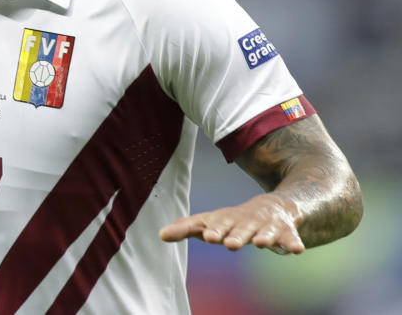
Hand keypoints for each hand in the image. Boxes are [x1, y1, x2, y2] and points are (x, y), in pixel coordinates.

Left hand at [159, 194, 304, 254]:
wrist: (274, 207)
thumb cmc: (234, 220)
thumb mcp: (212, 221)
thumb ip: (188, 228)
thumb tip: (160, 235)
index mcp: (226, 220)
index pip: (216, 224)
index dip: (212, 229)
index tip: (206, 236)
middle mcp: (245, 221)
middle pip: (239, 229)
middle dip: (235, 235)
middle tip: (228, 243)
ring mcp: (266, 225)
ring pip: (264, 232)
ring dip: (262, 237)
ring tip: (259, 243)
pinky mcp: (286, 231)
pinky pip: (291, 238)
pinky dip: (293, 243)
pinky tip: (296, 250)